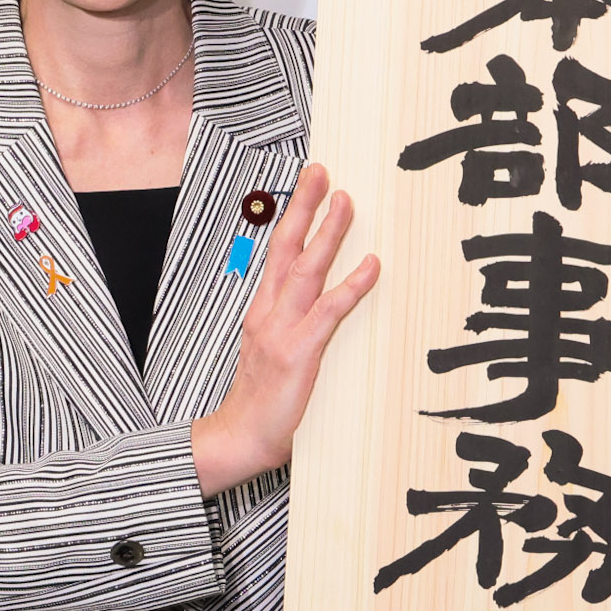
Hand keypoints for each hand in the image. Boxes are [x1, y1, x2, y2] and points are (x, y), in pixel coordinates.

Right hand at [190, 164, 378, 495]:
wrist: (238, 439)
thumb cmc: (261, 401)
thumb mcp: (272, 352)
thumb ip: (292, 324)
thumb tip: (321, 303)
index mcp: (263, 310)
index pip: (278, 253)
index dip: (293, 217)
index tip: (308, 185)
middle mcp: (269, 312)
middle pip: (286, 248)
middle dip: (304, 207)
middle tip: (321, 171)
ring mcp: (282, 331)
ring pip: (306, 270)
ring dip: (328, 234)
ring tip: (346, 201)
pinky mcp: (299, 353)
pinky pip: (329, 312)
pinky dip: (352, 286)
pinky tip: (372, 266)